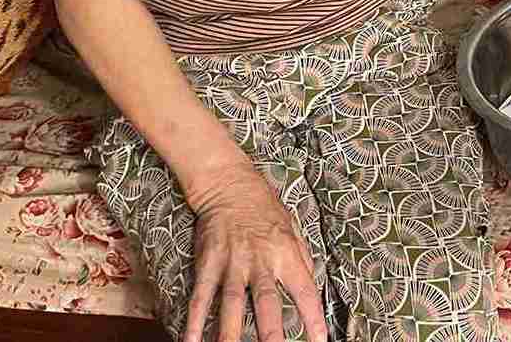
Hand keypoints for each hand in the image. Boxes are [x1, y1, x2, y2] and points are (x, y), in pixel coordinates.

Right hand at [182, 160, 326, 341]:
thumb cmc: (265, 207)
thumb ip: (302, 257)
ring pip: (232, 303)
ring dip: (230, 332)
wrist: (230, 184)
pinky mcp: (208, 262)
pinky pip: (201, 295)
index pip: (305, 290)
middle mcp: (260, 260)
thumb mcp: (293, 228)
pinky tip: (191, 340)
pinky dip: (195, 320)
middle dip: (271, 333)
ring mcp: (232, 262)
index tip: (320, 341)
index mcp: (286, 254)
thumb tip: (313, 281)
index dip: (314, 317)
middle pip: (267, 302)